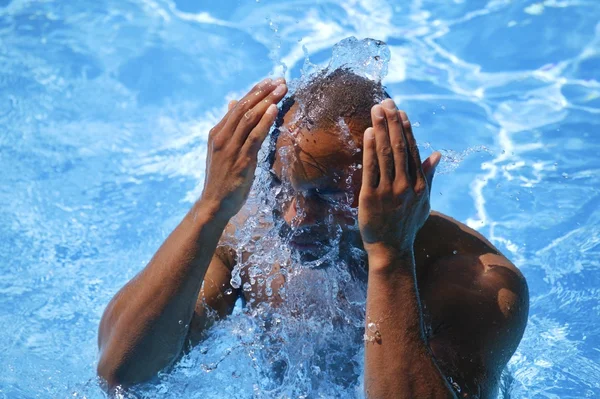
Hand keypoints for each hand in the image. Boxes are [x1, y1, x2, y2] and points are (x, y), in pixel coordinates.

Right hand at [200, 78, 287, 220]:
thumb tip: (232, 103)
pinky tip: (274, 109)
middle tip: (281, 79)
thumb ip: (229, 127)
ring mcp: (230, 148)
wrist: (213, 204)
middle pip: (244, 107)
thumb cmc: (221, 179)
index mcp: (218, 133)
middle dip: (263, 91)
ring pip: (249, 118)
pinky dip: (264, 121)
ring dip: (267, 101)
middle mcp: (222, 137)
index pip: (238, 105)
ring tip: (281, 89)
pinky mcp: (240, 160)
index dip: (256, 91)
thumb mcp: (222, 150)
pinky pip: (253, 136)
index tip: (272, 80)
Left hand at [358, 99, 440, 260]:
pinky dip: (370, 150)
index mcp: (419, 185)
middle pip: (398, 147)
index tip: (400, 111)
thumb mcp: (423, 202)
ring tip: (376, 111)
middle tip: (385, 103)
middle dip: (392, 123)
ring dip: (380, 130)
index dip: (406, 129)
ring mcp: (389, 191)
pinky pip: (371, 169)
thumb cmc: (406, 225)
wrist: (391, 249)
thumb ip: (428, 176)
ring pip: (385, 154)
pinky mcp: (371, 197)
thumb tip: (437, 154)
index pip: (412, 150)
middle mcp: (406, 186)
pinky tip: (368, 133)